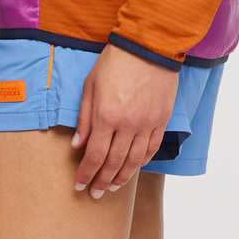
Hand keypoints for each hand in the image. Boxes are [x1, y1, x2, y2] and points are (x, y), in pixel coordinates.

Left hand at [70, 43, 177, 198]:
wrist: (148, 45)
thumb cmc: (115, 61)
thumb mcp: (90, 85)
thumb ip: (84, 118)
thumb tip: (77, 145)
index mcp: (106, 115)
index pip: (94, 156)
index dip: (86, 174)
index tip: (79, 185)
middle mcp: (127, 124)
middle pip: (114, 164)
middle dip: (102, 182)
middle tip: (95, 193)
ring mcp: (147, 123)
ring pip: (134, 161)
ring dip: (121, 178)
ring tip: (112, 187)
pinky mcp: (161, 119)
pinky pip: (151, 149)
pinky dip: (141, 162)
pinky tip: (133, 168)